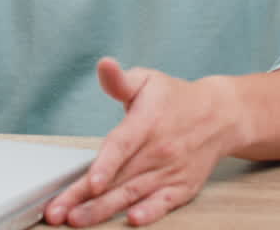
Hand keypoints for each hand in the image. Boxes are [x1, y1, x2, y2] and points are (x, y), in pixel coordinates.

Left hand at [44, 58, 238, 226]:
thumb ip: (120, 80)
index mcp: (146, 123)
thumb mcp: (147, 80)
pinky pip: (163, 204)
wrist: (221, 116)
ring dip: (103, 212)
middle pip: (118, 178)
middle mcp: (158, 151)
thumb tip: (104, 65)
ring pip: (132, 195)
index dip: (105, 166)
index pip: (122, 146)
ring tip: (78, 221)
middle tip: (58, 213)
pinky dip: (150, 213)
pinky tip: (133, 221)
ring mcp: (170, 172)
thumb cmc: (176, 98)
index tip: (90, 183)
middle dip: (86, 199)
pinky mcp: (181, 188)